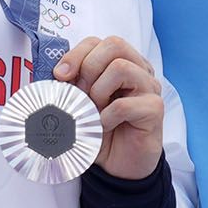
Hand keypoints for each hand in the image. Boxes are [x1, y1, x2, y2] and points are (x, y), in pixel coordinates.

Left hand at [53, 36, 165, 180]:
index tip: (60, 76)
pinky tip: (104, 127)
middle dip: (88, 68)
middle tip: (80, 95)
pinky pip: (124, 104)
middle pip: (114, 45)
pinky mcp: (154, 109)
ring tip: (94, 112)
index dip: (75, 55)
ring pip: (121, 68)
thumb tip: (53, 74)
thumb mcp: (79, 104)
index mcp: (121, 63)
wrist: (119, 165)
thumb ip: (70, 86)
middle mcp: (139, 70)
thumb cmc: (100, 131)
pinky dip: (106, 117)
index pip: (98, 42)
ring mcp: (149, 88)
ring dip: (98, 92)